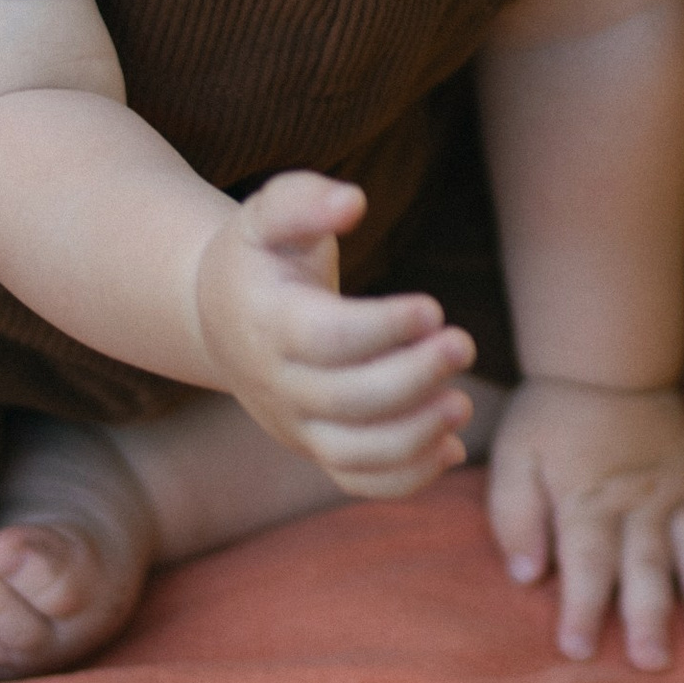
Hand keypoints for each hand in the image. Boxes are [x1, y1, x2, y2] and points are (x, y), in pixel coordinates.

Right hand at [191, 173, 473, 497]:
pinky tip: (451, 446)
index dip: (381, 330)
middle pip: (346, 401)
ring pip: (352, 455)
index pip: (325, 339)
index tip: (432, 310)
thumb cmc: (259, 255)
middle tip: (462, 346)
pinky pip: (359, 482)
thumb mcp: (267, 214)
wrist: (221, 315)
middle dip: (412, 379)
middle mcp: (277, 384)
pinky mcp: (317, 447)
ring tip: (461, 404)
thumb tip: (352, 201)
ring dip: (414, 438)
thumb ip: (304, 200)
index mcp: (268, 322)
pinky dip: (407, 478)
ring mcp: (296, 424)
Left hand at [486, 376, 683, 668]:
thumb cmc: (552, 417)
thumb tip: (525, 575)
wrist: (607, 360)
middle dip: (649, 614)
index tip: (578, 651)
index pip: (585, 562)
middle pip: (645, 563)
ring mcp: (676, 492)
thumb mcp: (515, 457)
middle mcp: (637, 502)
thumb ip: (514, 515)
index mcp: (588, 500)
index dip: (581, 607)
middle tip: (654, 662)